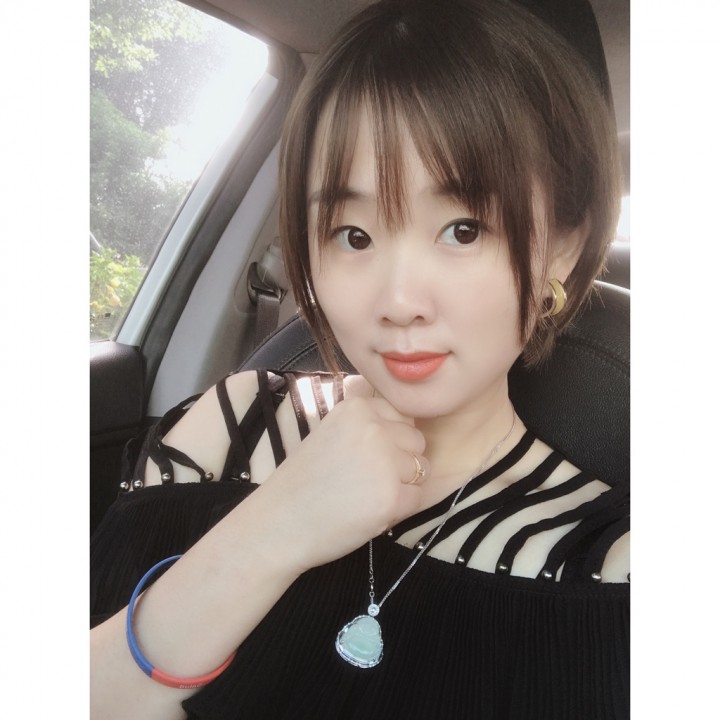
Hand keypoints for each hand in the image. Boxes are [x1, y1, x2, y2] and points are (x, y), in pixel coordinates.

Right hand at [256, 390, 428, 571]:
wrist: (279, 523)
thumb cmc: (305, 483)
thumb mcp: (333, 433)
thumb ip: (368, 426)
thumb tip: (409, 425)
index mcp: (357, 408)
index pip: (403, 418)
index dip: (390, 442)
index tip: (364, 458)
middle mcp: (374, 428)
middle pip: (417, 442)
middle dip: (400, 463)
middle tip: (364, 481)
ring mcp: (385, 461)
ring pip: (421, 470)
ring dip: (403, 486)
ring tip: (365, 495)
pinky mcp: (392, 496)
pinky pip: (417, 499)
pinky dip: (399, 510)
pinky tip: (368, 512)